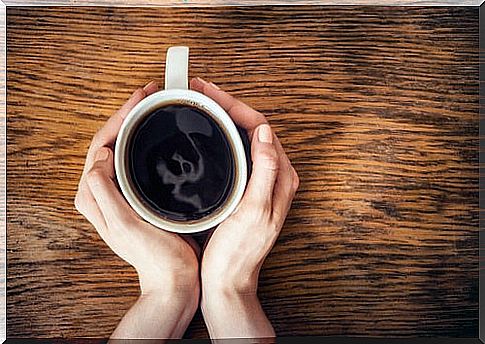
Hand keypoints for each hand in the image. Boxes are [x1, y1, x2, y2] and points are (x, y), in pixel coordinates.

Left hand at [75, 81, 199, 338]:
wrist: (174, 278)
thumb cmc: (155, 256)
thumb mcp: (125, 225)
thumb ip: (104, 191)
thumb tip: (101, 156)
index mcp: (94, 196)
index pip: (100, 145)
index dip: (118, 118)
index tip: (139, 100)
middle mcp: (102, 192)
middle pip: (109, 142)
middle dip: (127, 115)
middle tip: (148, 95)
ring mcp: (119, 193)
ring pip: (121, 148)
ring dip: (135, 125)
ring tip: (153, 106)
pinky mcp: (135, 195)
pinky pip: (134, 159)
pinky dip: (143, 141)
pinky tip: (158, 133)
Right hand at [191, 78, 298, 338]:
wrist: (228, 281)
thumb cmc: (238, 252)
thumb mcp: (254, 211)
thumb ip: (265, 171)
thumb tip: (265, 132)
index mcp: (280, 177)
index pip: (260, 127)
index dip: (234, 104)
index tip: (208, 91)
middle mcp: (274, 176)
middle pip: (252, 128)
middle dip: (227, 105)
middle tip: (200, 92)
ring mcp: (259, 182)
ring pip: (244, 138)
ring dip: (225, 118)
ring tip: (201, 104)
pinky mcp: (246, 189)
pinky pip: (238, 153)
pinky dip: (223, 137)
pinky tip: (207, 135)